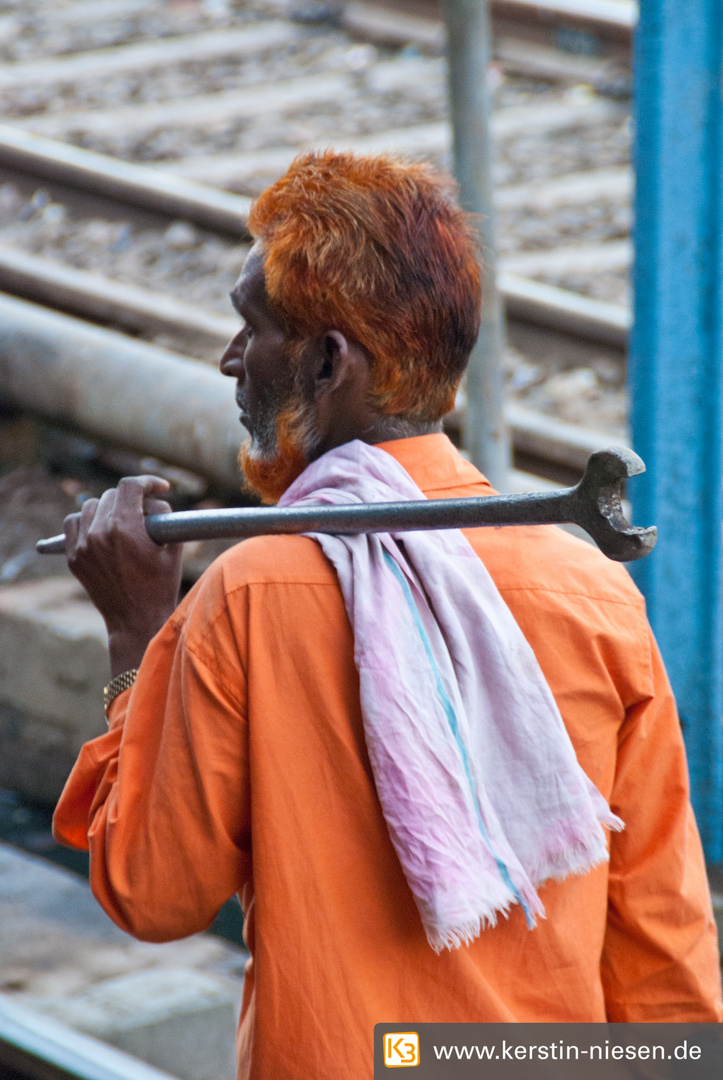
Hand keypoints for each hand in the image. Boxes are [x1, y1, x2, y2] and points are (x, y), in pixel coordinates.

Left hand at [64, 475, 182, 674]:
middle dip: (132, 498)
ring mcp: (83, 546)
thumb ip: (165, 518)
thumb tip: (157, 501)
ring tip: (122, 519)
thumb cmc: (160, 586)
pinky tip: (100, 529)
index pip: (130, 486)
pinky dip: (86, 521)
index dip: (148, 482)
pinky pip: (73, 524)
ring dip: (107, 508)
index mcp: (125, 528)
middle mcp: (99, 533)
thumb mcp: (172, 549)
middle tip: (146, 511)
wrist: (136, 621)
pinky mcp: (74, 558)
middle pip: (111, 495)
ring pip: (89, 506)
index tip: (160, 488)